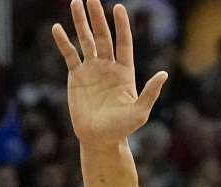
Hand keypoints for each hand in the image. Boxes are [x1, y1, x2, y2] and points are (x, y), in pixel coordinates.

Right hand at [51, 0, 167, 147]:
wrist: (99, 139)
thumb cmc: (122, 128)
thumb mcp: (139, 112)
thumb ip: (150, 92)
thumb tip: (163, 74)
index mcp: (124, 72)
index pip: (123, 43)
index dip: (121, 26)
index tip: (119, 8)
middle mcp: (108, 67)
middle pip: (103, 36)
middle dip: (97, 17)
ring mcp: (91, 70)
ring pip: (86, 40)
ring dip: (80, 22)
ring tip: (75, 2)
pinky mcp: (76, 77)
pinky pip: (69, 55)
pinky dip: (63, 42)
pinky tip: (57, 28)